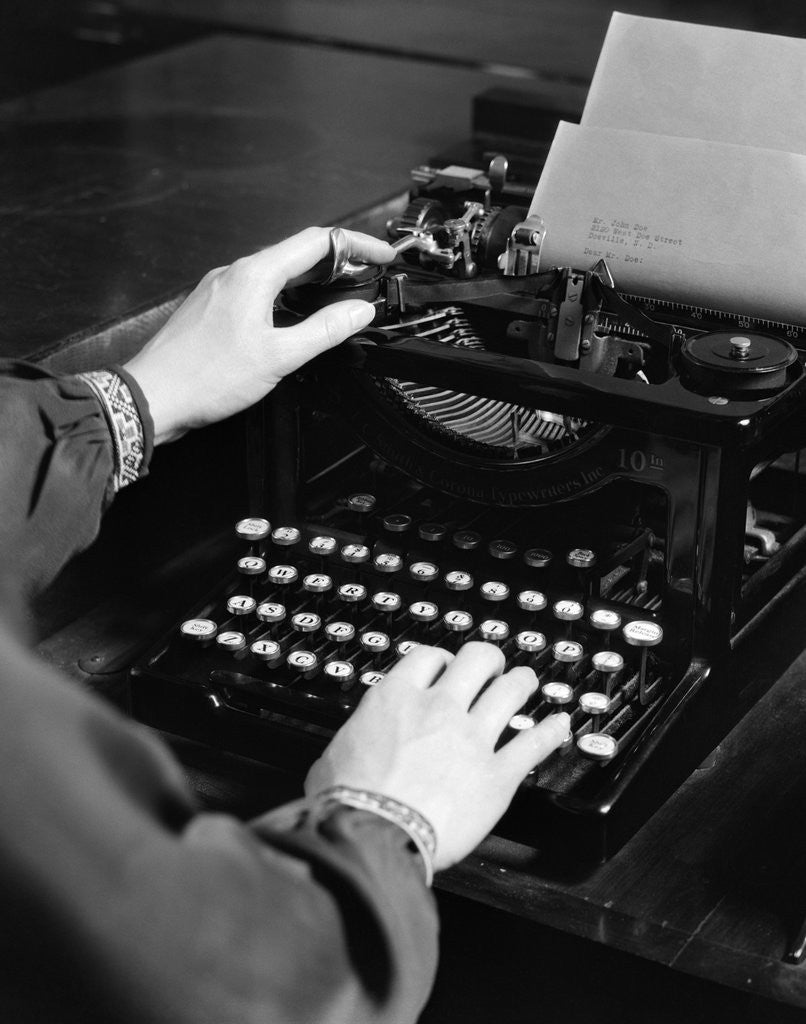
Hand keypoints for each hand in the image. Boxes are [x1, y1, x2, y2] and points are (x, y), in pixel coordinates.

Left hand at [123, 227, 395, 443]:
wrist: (153, 396)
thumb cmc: (206, 377)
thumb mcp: (279, 357)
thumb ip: (324, 330)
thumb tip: (359, 312)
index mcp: (254, 275)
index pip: (317, 242)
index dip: (356, 245)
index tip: (381, 255)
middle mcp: (234, 273)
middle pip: (296, 253)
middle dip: (337, 261)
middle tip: (366, 278)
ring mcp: (220, 288)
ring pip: (275, 272)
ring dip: (309, 279)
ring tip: (336, 297)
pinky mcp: (211, 307)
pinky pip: (256, 289)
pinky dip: (284, 294)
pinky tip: (292, 317)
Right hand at [305, 643, 569, 871]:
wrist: (370, 836)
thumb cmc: (346, 801)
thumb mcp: (336, 752)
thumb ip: (359, 737)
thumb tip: (356, 746)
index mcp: (397, 698)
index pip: (430, 657)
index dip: (442, 659)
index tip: (446, 667)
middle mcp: (439, 709)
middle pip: (477, 660)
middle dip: (488, 660)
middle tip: (491, 667)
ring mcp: (472, 739)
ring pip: (511, 691)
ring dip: (521, 682)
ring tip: (526, 682)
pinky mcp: (497, 776)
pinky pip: (534, 744)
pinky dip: (552, 731)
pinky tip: (561, 724)